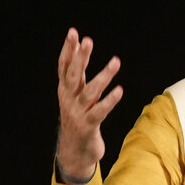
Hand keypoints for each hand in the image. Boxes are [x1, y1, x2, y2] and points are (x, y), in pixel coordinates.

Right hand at [55, 28, 122, 181]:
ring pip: (90, 92)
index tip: (73, 32)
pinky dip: (110, 101)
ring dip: (103, 76)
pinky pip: (100, 111)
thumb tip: (78, 50)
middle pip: (74, 75)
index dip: (68, 50)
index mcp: (65, 90)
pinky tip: (120, 90)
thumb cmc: (78, 118)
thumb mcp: (74, 96)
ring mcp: (77, 113)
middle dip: (81, 57)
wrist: (73, 151)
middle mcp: (69, 99)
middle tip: (88, 40)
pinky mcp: (88, 126)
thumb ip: (77, 75)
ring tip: (116, 61)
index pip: (64, 66)